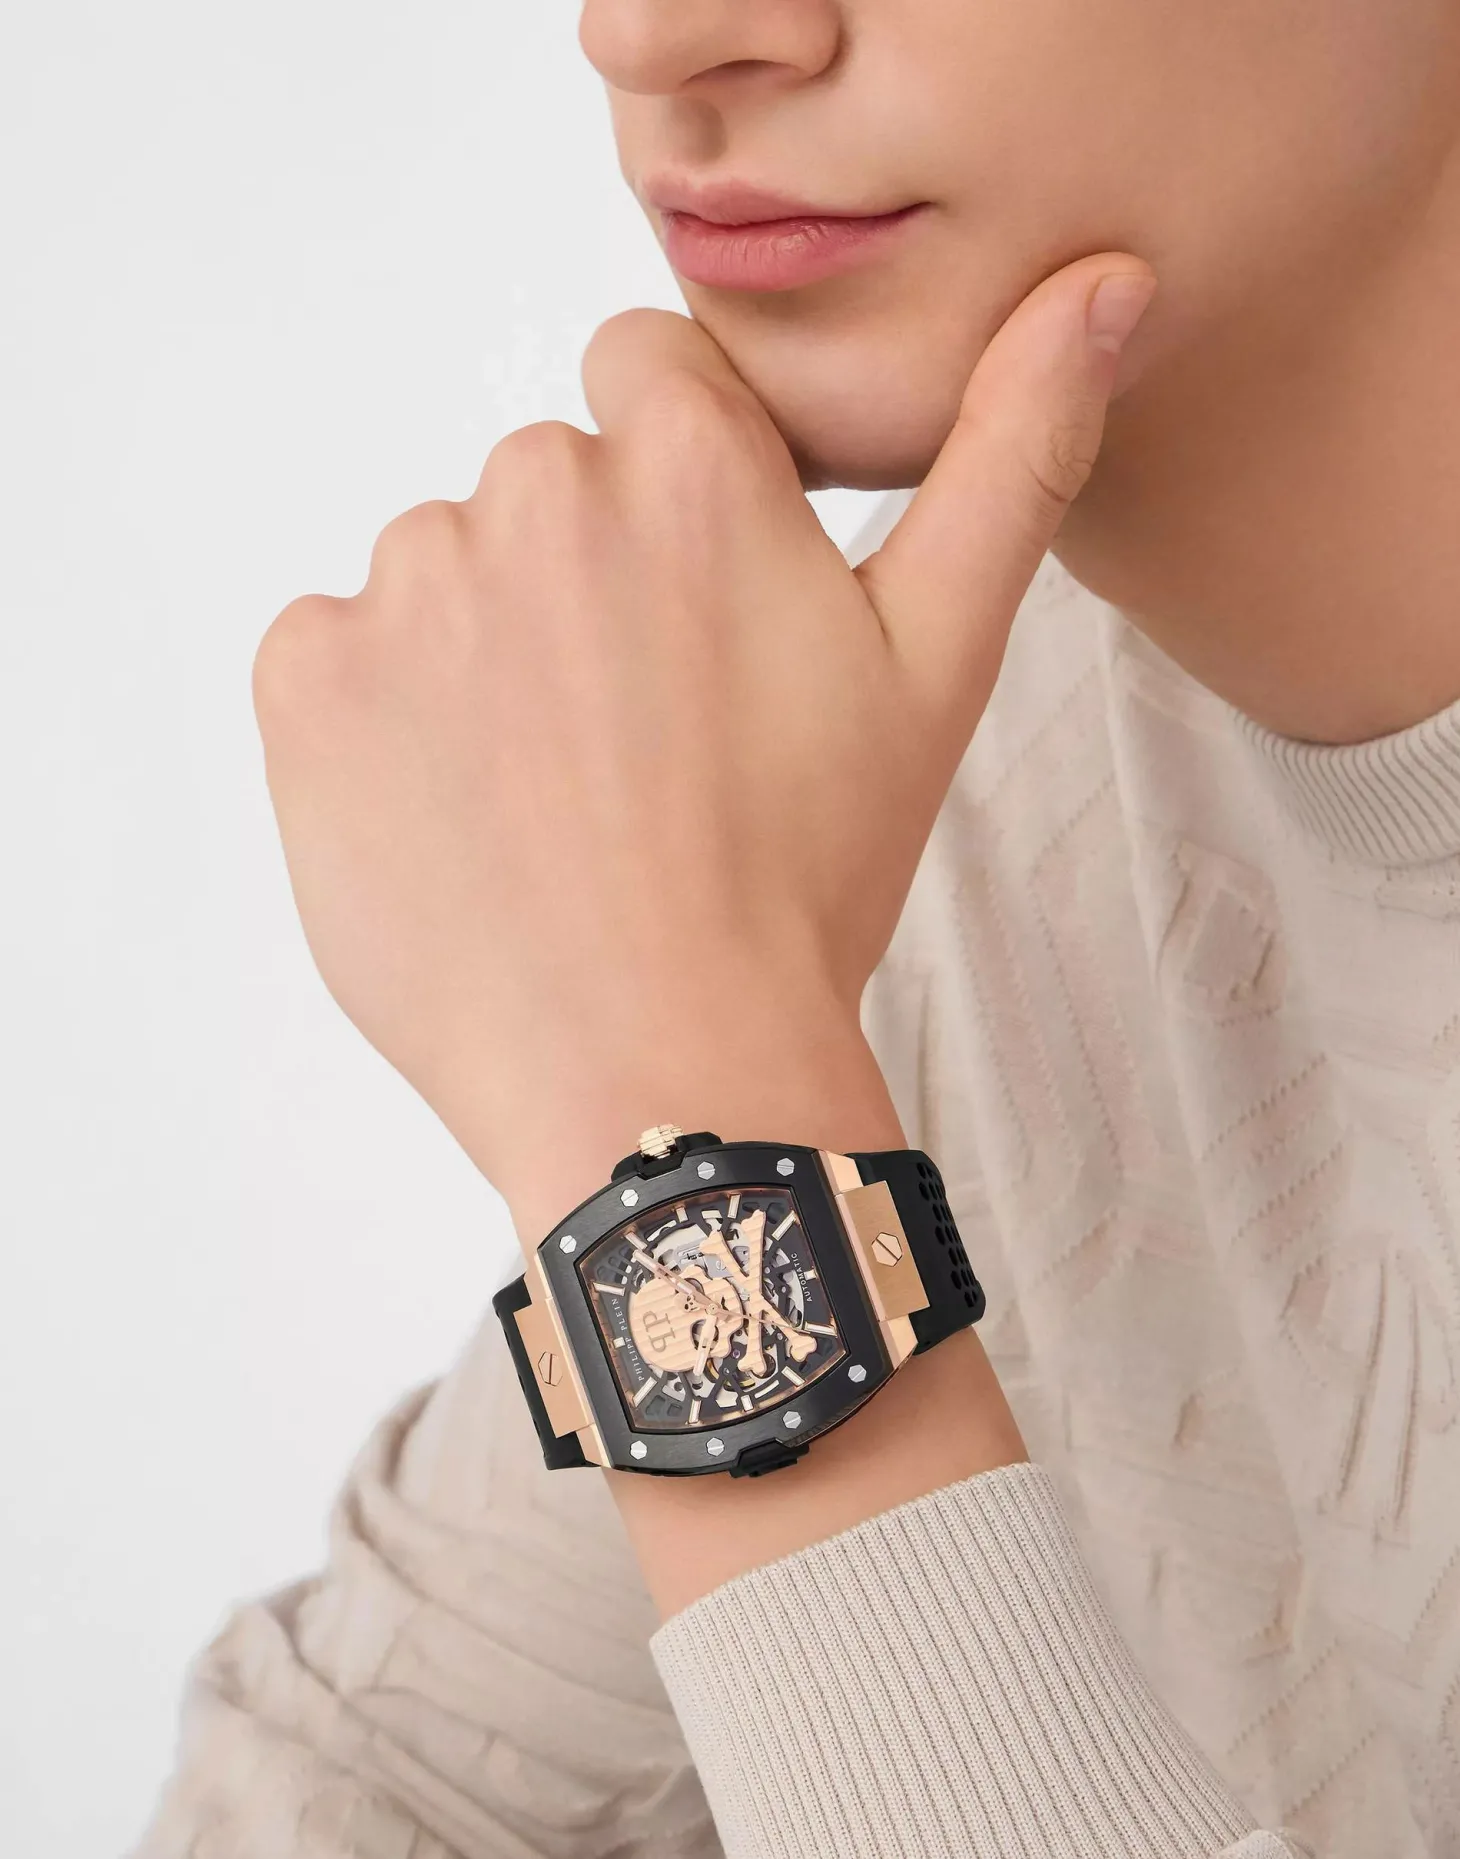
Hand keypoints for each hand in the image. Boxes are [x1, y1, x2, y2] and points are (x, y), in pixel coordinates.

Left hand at [253, 256, 1155, 1236]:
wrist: (664, 1070)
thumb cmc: (807, 880)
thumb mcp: (940, 665)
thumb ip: (1013, 454)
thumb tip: (1107, 284)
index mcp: (684, 463)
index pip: (644, 377)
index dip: (676, 491)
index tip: (698, 613)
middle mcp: (530, 488)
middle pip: (542, 489)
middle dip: (585, 585)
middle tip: (641, 745)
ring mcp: (405, 588)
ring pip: (442, 578)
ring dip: (483, 658)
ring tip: (556, 801)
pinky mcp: (306, 686)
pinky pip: (335, 657)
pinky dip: (381, 725)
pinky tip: (464, 821)